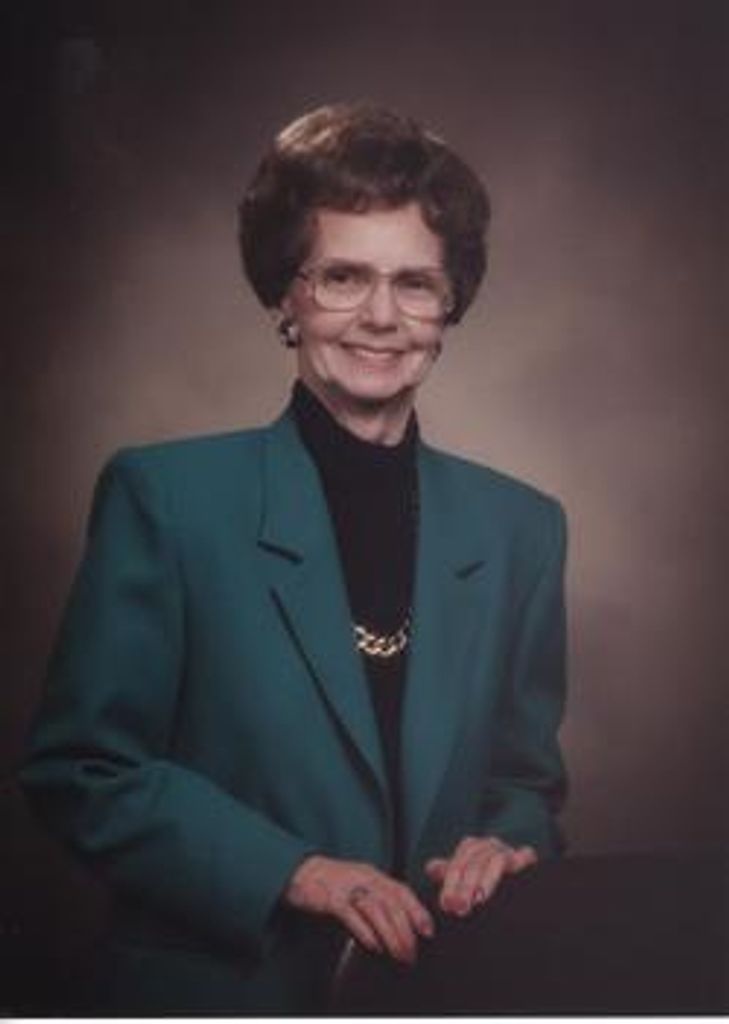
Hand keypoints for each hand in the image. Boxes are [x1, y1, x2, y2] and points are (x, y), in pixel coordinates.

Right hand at [284, 854, 433, 963]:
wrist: (300, 872)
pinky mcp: (330, 898)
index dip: (417, 911)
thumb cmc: (332, 883)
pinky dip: (364, 930)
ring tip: (398, 954)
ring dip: (390, 934)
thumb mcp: (359, 884)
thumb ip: (377, 898)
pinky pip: (351, 914)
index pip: (401, 891)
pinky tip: (374, 945)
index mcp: (373, 875)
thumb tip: (400, 924)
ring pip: (375, 909)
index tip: (428, 931)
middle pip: (392, 903)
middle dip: (406, 930)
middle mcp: (363, 878)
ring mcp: (347, 887)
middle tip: (412, 953)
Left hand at [425, 836, 536, 916]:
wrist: (522, 896)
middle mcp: (489, 845)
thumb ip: (448, 874)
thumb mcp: (465, 881)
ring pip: (494, 859)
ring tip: (478, 901)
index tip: (447, 904)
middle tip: (460, 907)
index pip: (457, 862)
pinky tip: (504, 885)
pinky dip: (515, 867)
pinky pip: (521, 857)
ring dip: (485, 881)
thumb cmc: (486, 887)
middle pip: (474, 861)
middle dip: (465, 886)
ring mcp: (508, 849)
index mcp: (472, 848)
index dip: (450, 884)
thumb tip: (430, 867)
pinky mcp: (526, 857)